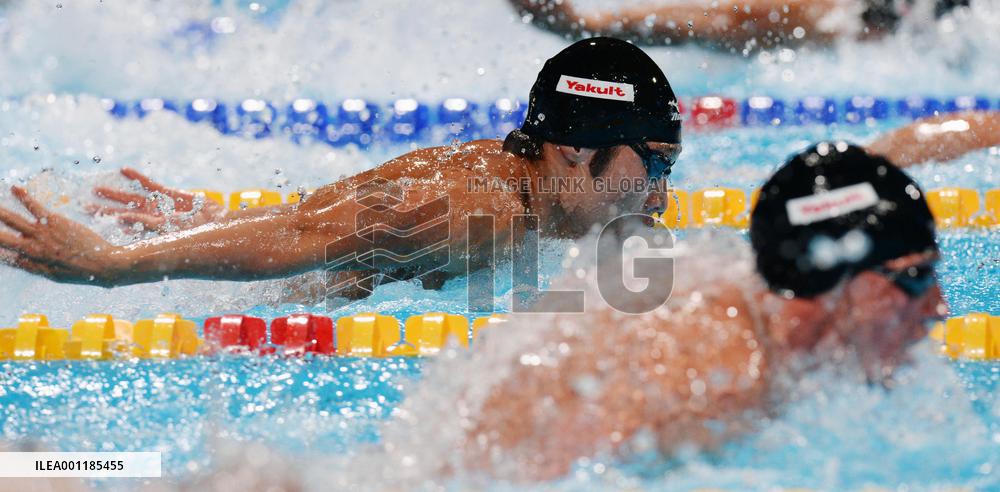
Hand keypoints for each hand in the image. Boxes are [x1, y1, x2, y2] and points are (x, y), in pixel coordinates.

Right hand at [0, 186, 124, 285]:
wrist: (106, 266)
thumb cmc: (83, 273)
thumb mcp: (54, 275)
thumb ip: (33, 266)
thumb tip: (15, 259)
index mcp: (31, 264)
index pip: (3, 256)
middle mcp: (32, 250)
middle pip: (0, 239)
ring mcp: (43, 235)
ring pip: (13, 221)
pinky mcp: (55, 223)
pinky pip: (36, 207)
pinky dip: (24, 197)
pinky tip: (15, 188)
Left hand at [88, 168, 226, 232]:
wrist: (221, 227)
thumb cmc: (197, 235)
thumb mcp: (168, 231)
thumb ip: (145, 225)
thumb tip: (120, 220)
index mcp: (151, 232)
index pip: (124, 227)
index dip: (107, 222)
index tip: (89, 220)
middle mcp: (153, 219)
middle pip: (123, 212)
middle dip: (104, 209)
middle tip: (83, 205)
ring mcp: (162, 207)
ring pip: (133, 199)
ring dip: (116, 194)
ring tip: (97, 189)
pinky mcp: (172, 195)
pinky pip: (152, 185)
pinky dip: (139, 178)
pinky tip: (125, 170)